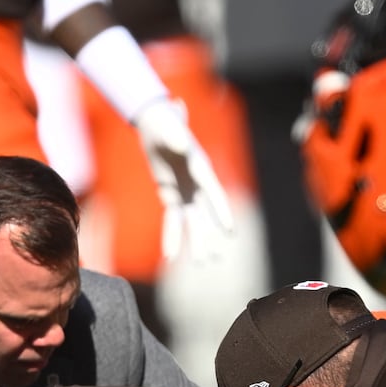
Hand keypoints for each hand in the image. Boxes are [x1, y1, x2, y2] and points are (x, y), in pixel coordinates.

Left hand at [134, 98, 233, 264]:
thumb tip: (180, 143)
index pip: (214, 194)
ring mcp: (186, 191)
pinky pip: (173, 220)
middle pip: (205, 214)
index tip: (230, 232)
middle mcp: (197, 183)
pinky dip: (172, 235)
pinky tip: (171, 255)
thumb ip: (175, 135)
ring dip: (195, 242)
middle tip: (214, 258)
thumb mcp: (168, 127)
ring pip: (192, 222)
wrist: (155, 126)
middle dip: (208, 236)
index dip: (221, 213)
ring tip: (201, 263)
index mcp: (201, 168)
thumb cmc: (164, 123)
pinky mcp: (172, 196)